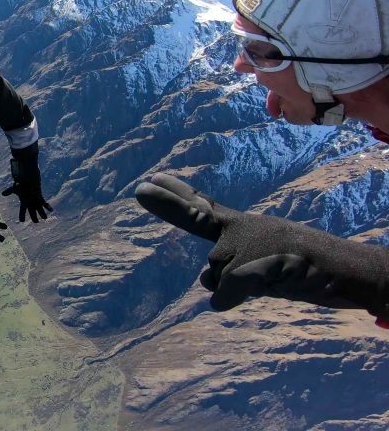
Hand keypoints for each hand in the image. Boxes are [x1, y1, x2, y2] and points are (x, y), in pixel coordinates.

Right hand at [2, 183, 52, 222]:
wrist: (28, 180)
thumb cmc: (21, 184)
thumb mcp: (15, 188)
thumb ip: (9, 191)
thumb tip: (2, 194)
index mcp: (24, 202)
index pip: (22, 210)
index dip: (22, 215)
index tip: (22, 221)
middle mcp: (30, 203)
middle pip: (32, 212)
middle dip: (34, 217)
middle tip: (36, 222)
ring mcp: (36, 201)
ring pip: (39, 209)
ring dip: (42, 213)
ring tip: (45, 218)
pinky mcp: (40, 198)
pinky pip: (44, 203)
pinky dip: (48, 206)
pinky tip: (51, 210)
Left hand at [135, 173, 388, 320]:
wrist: (342, 269)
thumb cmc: (306, 266)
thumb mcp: (266, 260)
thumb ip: (233, 269)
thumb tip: (207, 289)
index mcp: (243, 226)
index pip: (204, 207)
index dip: (177, 195)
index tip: (150, 180)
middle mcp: (237, 231)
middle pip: (199, 232)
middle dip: (167, 204)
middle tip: (139, 190)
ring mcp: (241, 248)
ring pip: (215, 278)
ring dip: (238, 286)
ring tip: (272, 277)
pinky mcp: (245, 270)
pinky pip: (223, 296)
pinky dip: (234, 300)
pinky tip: (265, 289)